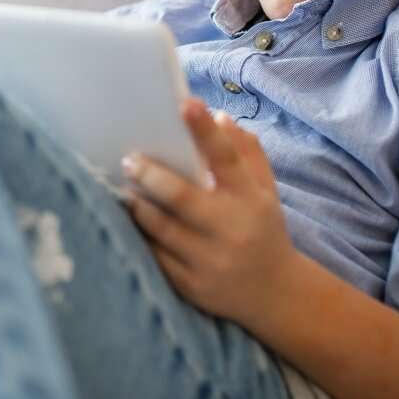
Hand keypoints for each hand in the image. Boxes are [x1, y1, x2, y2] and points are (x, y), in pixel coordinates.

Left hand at [120, 95, 299, 326]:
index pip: (227, 158)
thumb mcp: (264, 190)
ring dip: (138, 204)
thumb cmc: (262, 229)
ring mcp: (209, 260)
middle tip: (130, 159)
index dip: (205, 131)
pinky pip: (156, 256)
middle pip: (181, 197)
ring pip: (161, 228)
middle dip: (151, 175)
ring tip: (123, 186)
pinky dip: (140, 235)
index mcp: (250, 199)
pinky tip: (128, 218)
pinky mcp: (191, 286)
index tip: (186, 103)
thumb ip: (245, 152)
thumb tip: (219, 116)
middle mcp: (230, 229)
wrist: (275, 295)